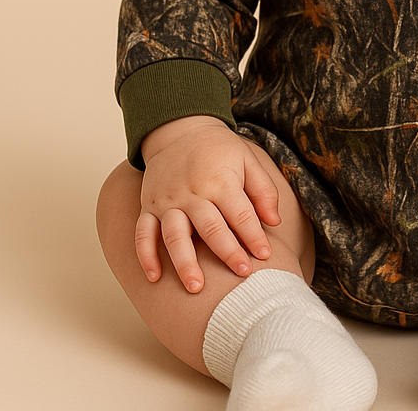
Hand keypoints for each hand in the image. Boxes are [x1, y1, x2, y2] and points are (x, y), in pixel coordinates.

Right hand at [136, 116, 281, 292]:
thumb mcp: (247, 160)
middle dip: (227, 253)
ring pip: (174, 236)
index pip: (240, 214)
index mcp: (220, 181)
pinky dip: (145, 256)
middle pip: (211, 228)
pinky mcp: (148, 206)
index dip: (254, 236)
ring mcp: (167, 201)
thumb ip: (263, 190)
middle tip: (242, 275)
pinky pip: (143, 233)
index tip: (265, 256)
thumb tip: (274, 222)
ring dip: (185, 263)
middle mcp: (192, 192)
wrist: (179, 129)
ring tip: (196, 288)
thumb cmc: (219, 149)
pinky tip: (153, 278)